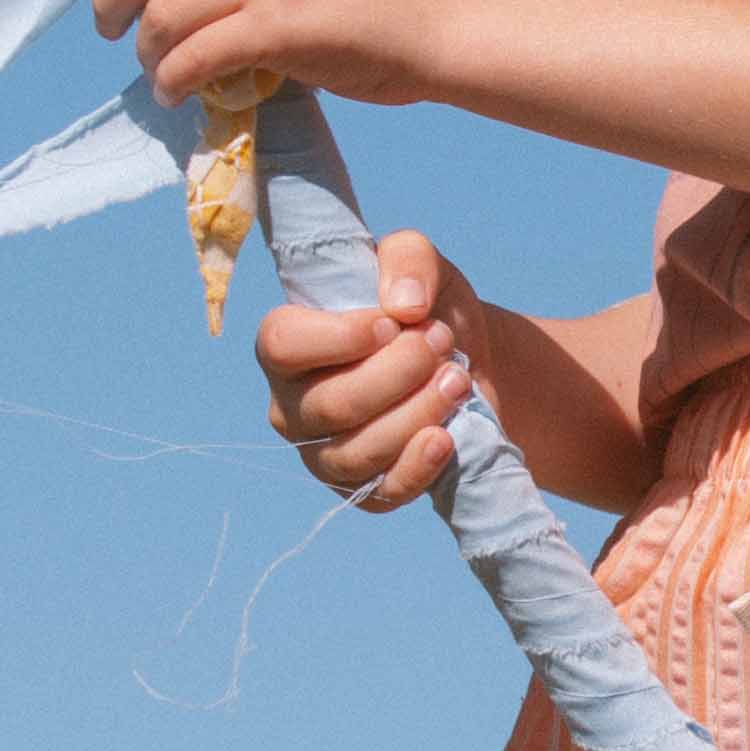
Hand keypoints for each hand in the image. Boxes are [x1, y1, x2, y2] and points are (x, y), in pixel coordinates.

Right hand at [256, 230, 477, 509]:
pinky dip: (417, 466)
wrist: (466, 361)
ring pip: (359, 449)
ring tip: (457, 379)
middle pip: (333, 402)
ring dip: (418, 412)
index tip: (393, 322)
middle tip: (441, 342)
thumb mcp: (420, 264)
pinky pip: (380, 491)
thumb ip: (407, 259)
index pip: (282, 346)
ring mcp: (323, 453)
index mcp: (287, 345)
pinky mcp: (362, 489)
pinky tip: (445, 438)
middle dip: (399, 372)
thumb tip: (404, 305)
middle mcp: (293, 404)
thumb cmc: (424, 309)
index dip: (339, 337)